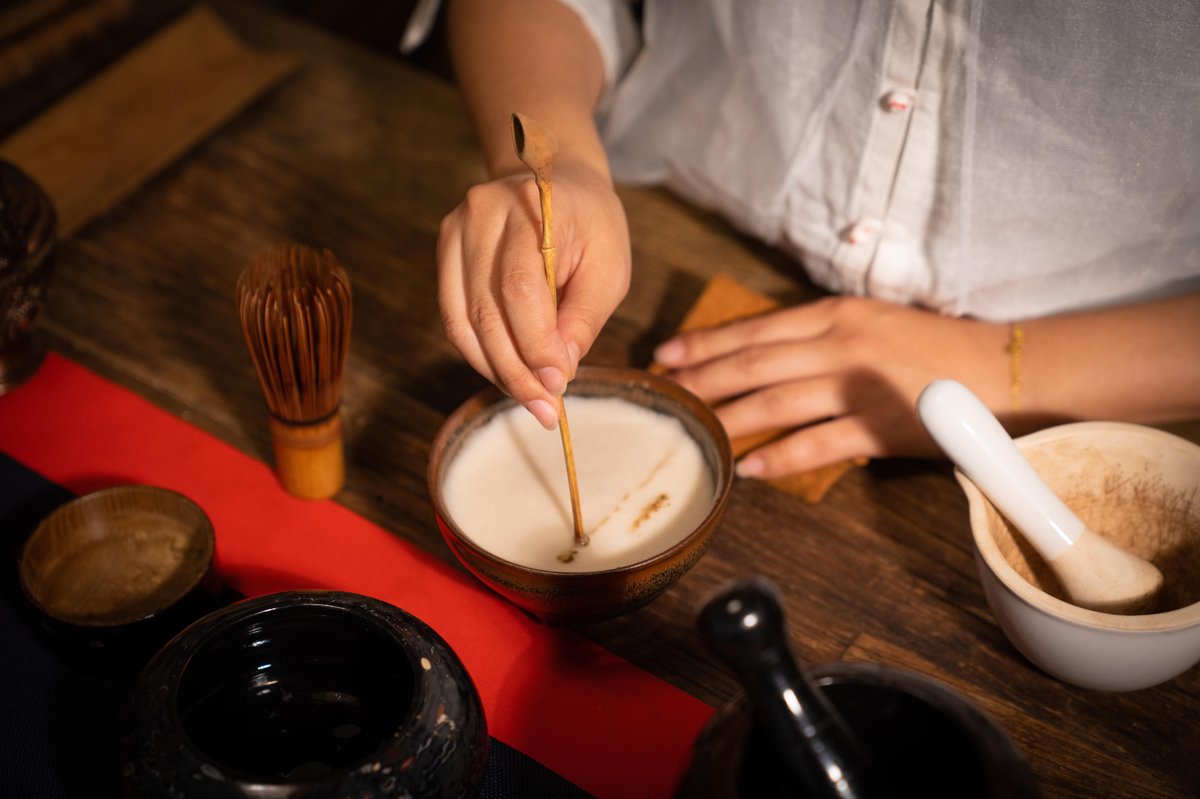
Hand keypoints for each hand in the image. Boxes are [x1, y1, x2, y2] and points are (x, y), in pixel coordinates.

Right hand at [437, 163, 629, 427]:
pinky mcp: (445, 251)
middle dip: (517, 370)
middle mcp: (483, 214)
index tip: (559, 383)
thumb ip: (584, 319)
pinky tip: (507, 374)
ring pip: (463, 321)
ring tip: (530, 400)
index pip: (521, 288)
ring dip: (496, 370)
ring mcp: (456, 231)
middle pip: (487, 310)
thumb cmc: (592, 227)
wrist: (559, 183)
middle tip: (546, 409)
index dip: (535, 344)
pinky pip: (454, 317)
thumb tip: (557, 373)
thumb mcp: (610, 268)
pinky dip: (479, 354)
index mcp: (533, 207)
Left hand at [653, 296, 1009, 476]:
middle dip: (701, 380)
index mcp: (836, 314)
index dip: (706, 343)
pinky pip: (816, 446)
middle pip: (753, 365)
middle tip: (664, 396)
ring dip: (728, 420)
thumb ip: (821, 335)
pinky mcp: (879, 429)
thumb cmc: (934, 346)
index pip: (756, 330)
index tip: (667, 355)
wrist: (1003, 371)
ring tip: (694, 433)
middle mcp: (840, 346)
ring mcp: (858, 388)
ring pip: (775, 404)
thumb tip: (764, 358)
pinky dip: (779, 459)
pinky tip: (748, 470)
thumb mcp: (872, 322)